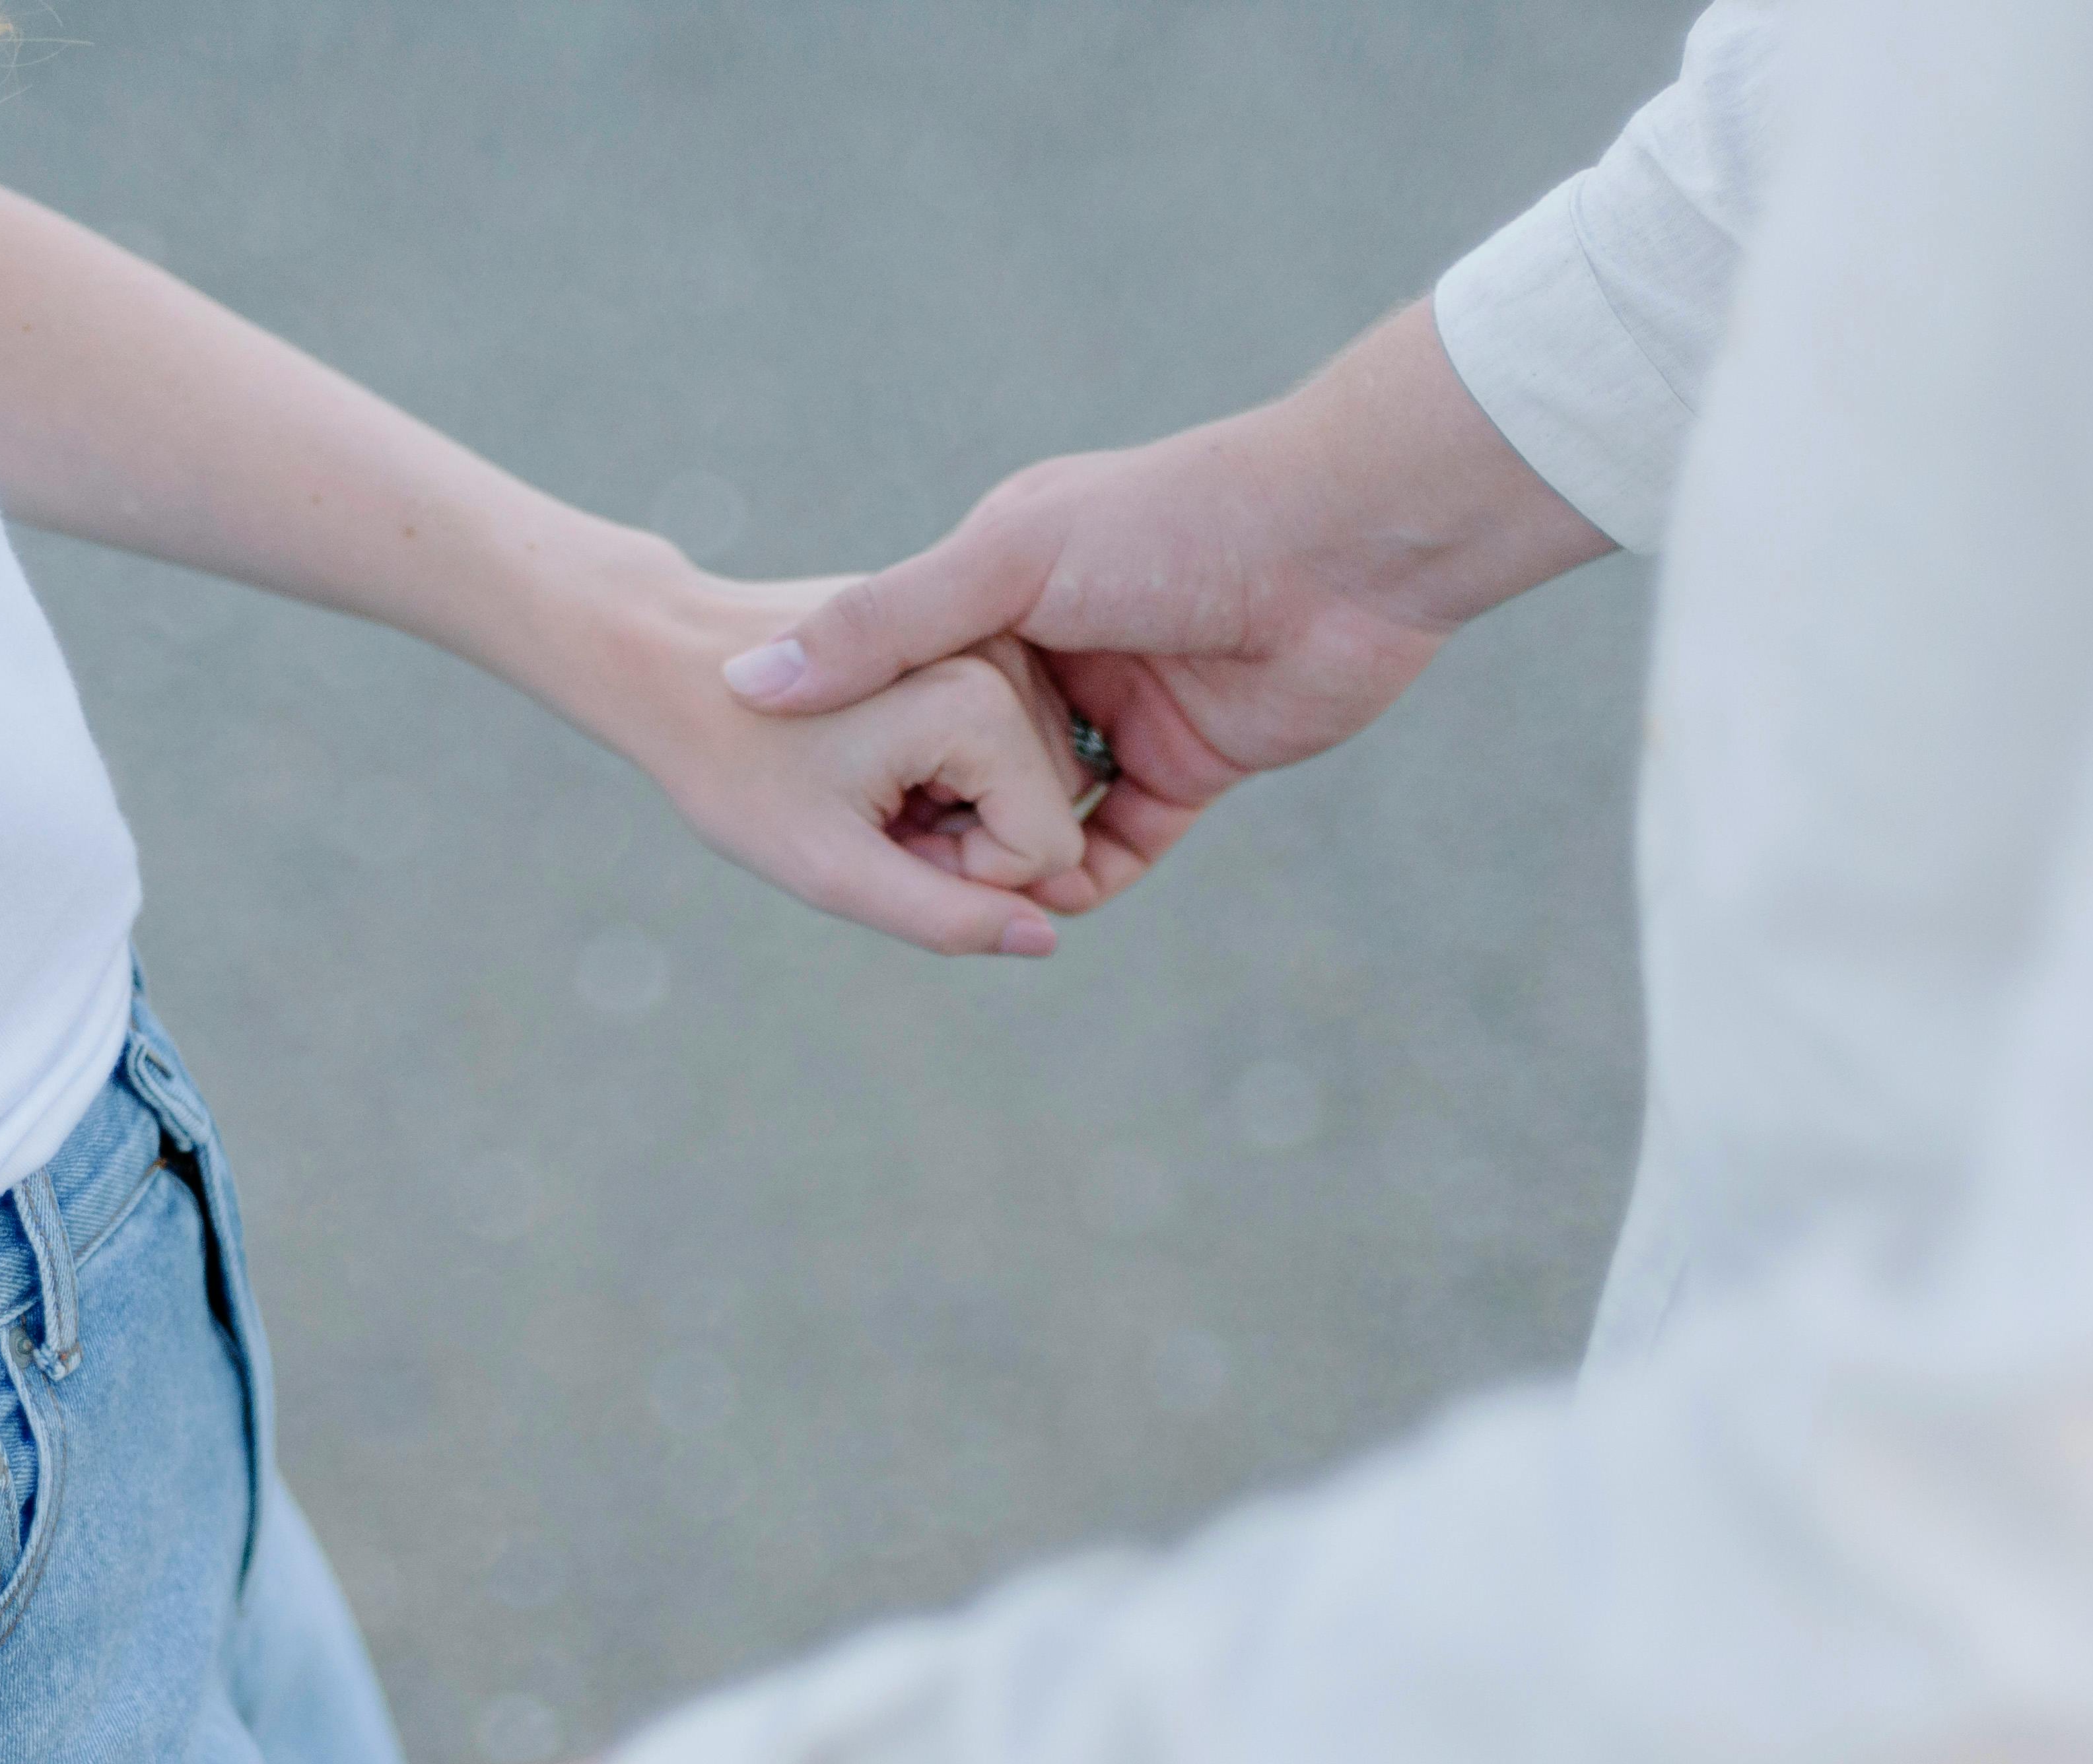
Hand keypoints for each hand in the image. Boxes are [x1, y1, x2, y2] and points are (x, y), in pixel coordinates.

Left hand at [559, 547, 1099, 958]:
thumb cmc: (737, 772)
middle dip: (966, 836)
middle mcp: (1004, 655)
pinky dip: (953, 771)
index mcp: (981, 703)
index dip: (967, 873)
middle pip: (1046, 809)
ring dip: (961, 805)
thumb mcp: (832, 870)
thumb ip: (944, 916)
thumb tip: (1042, 939)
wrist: (670, 665)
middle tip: (871, 812)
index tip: (881, 837)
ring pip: (1033, 778)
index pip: (1049, 849)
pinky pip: (1006, 742)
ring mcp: (993, 637)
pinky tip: (882, 757)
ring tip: (874, 783)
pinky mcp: (975, 634)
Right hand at [718, 303, 1615, 911]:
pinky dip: (1087, 881)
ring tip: (959, 907)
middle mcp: (1063, 649)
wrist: (1345, 545)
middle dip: (940, 815)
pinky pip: (1125, 842)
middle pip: (977, 756)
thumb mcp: (1004, 561)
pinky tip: (1047, 912)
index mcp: (1007, 586)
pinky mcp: (1192, 764)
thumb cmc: (1172, 522)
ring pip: (1047, 809)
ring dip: (1011, 861)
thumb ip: (879, 627)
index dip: (873, 742)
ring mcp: (1126, 709)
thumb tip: (747, 685)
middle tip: (885, 870)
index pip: (916, 677)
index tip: (819, 800)